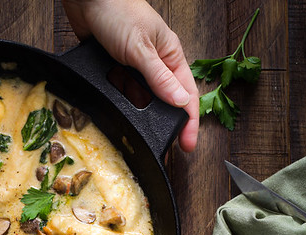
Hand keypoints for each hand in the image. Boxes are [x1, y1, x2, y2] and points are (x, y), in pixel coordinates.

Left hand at [62, 0, 198, 151]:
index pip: (187, 95)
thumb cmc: (118, 10)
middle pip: (165, 103)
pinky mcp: (115, 71)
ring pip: (142, 102)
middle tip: (167, 149)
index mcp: (170, 56)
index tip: (188, 145)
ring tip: (143, 139)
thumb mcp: (141, 48)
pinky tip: (119, 117)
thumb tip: (180, 102)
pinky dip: (121, 106)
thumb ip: (159, 77)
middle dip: (166, 125)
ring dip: (141, 117)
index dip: (189, 122)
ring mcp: (134, 69)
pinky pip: (121, 95)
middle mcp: (154, 65)